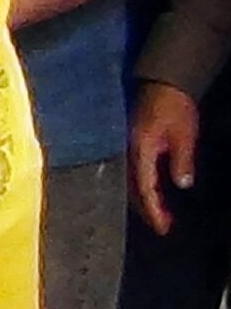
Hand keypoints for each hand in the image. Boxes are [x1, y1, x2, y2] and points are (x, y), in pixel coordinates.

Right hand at [133, 80, 202, 234]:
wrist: (160, 81)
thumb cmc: (174, 106)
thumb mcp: (184, 133)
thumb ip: (181, 159)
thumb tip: (182, 185)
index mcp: (140, 150)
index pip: (145, 187)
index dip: (154, 209)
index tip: (164, 227)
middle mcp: (127, 152)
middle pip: (133, 189)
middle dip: (147, 210)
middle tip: (162, 226)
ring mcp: (125, 148)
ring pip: (130, 182)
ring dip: (144, 200)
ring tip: (159, 213)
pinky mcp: (129, 145)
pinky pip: (131, 172)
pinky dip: (141, 186)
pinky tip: (151, 191)